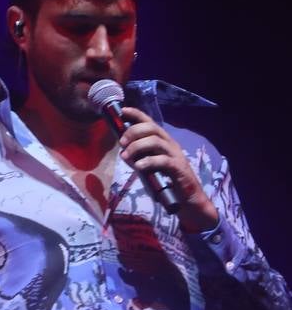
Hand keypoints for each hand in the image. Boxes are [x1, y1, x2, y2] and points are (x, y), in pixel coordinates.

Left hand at [118, 108, 217, 231]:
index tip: (122, 111)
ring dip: (137, 146)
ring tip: (126, 156)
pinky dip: (148, 161)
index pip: (150, 122)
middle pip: (151, 128)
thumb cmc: (166, 181)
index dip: (136, 114)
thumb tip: (122, 150)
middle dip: (133, 132)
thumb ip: (138, 157)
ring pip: (156, 142)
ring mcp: (175, 155)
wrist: (187, 199)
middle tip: (122, 143)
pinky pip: (163, 160)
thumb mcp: (148, 166)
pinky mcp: (179, 169)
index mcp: (163, 141)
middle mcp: (170, 144)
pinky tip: (139, 166)